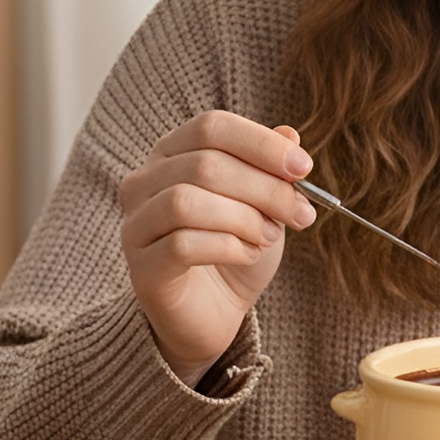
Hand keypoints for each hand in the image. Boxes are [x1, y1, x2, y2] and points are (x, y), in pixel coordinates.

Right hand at [120, 112, 315, 382]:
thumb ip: (272, 169)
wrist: (215, 312)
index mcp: (173, 153)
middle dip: (265, 188)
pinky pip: (181, 245)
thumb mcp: (264, 205)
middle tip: (301, 214)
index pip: (212, 127)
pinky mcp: (141, 266)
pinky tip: (247, 255)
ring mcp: (136, 223)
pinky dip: (227, 247)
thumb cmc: (237, 248)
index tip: (303, 167)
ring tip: (268, 236)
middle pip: (205, 165)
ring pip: (186, 202)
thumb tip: (291, 137)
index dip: (261, 143)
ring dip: (243, 219)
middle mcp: (144, 181)